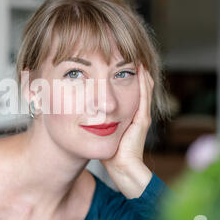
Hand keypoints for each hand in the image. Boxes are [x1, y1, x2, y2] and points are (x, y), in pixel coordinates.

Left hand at [100, 63, 154, 198]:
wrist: (121, 169)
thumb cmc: (108, 154)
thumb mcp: (98, 131)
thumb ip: (92, 120)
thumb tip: (75, 109)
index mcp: (126, 113)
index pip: (126, 86)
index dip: (121, 72)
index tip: (113, 57)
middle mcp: (136, 111)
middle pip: (137, 83)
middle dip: (130, 66)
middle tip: (128, 50)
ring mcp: (140, 114)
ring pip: (143, 86)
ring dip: (139, 70)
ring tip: (134, 53)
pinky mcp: (142, 119)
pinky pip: (144, 96)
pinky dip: (143, 81)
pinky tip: (139, 68)